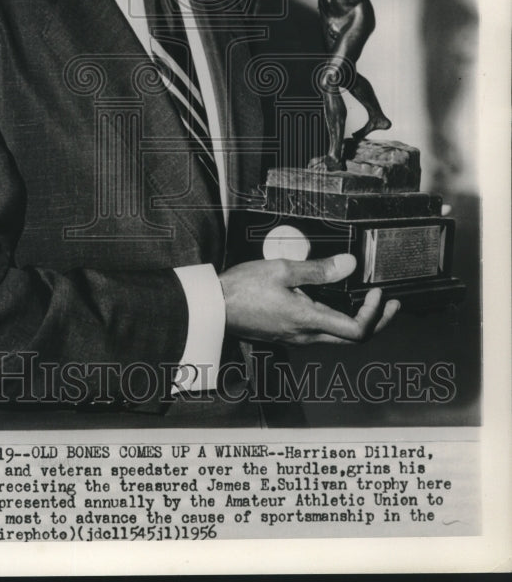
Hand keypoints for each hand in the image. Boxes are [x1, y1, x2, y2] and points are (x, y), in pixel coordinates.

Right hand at [219, 253, 399, 344]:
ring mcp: (296, 338)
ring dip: (358, 321)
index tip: (378, 292)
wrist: (214, 307)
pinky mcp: (287, 334)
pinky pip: (321, 333)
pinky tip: (334, 303)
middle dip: (378, 322)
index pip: (357, 331)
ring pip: (338, 338)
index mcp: (308, 320)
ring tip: (367, 301)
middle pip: (354, 339)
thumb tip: (349, 264)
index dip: (374, 313)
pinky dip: (338, 320)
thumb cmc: (241, 289)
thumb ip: (318, 269)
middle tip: (390, 304)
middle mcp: (306, 336)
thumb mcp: (282, 269)